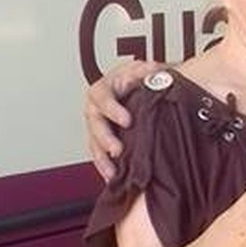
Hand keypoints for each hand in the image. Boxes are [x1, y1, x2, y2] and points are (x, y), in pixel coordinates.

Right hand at [84, 60, 162, 179]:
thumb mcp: (145, 68)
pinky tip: (112, 178)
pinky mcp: (103, 139)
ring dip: (102, 158)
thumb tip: (151, 72)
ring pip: (93, 143)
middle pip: (94, 123)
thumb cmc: (142, 77)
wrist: (145, 86)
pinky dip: (105, 166)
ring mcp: (98, 125)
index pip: (102, 97)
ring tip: (112, 172)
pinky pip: (99, 154)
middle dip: (105, 138)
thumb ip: (148, 71)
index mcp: (104, 88)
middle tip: (117, 150)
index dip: (112, 109)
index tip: (127, 120)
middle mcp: (96, 107)